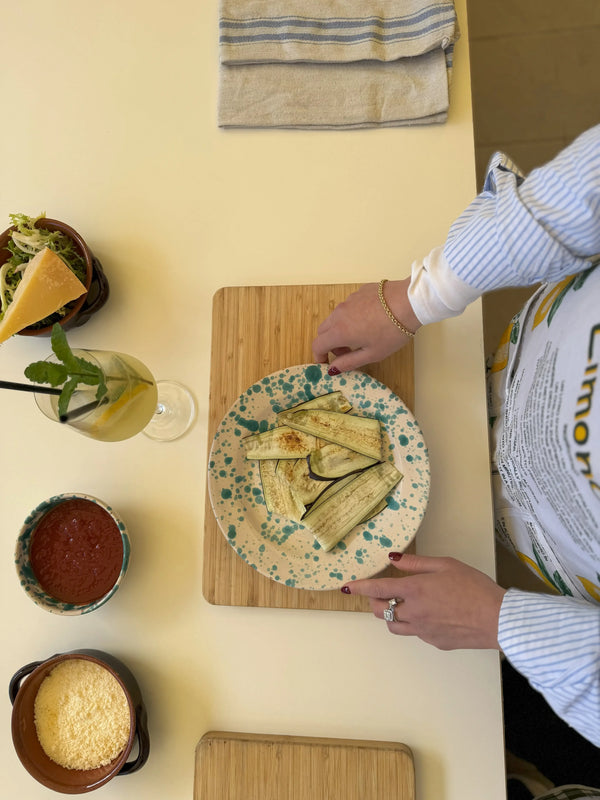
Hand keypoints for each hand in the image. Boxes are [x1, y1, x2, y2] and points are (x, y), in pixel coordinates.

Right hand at [312, 278, 420, 372]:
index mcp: (339, 331)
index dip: (319, 356)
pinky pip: (347, 307)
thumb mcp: (372, 354)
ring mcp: (348, 301)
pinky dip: (350, 317)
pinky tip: (369, 321)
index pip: (318, 345)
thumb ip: (348, 362)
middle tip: (345, 352)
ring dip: (339, 330)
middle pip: (323, 331)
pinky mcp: (357, 292)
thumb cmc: (392, 331)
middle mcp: (339, 314)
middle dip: (329, 344)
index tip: (326, 363)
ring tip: (359, 337)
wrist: (408, 302)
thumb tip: (332, 369)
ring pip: (335, 318)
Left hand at [342, 553, 505, 649]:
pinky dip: (413, 624)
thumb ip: (417, 563)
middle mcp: (413, 612)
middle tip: (380, 593)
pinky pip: (414, 633)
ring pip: (393, 626)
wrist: (497, 619)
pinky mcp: (434, 642)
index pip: (377, 590)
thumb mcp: (446, 565)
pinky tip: (427, 616)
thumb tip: (394, 559)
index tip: (347, 587)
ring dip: (390, 615)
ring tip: (399, 605)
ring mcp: (422, 630)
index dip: (359, 588)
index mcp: (415, 590)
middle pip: (380, 610)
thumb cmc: (474, 587)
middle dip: (374, 601)